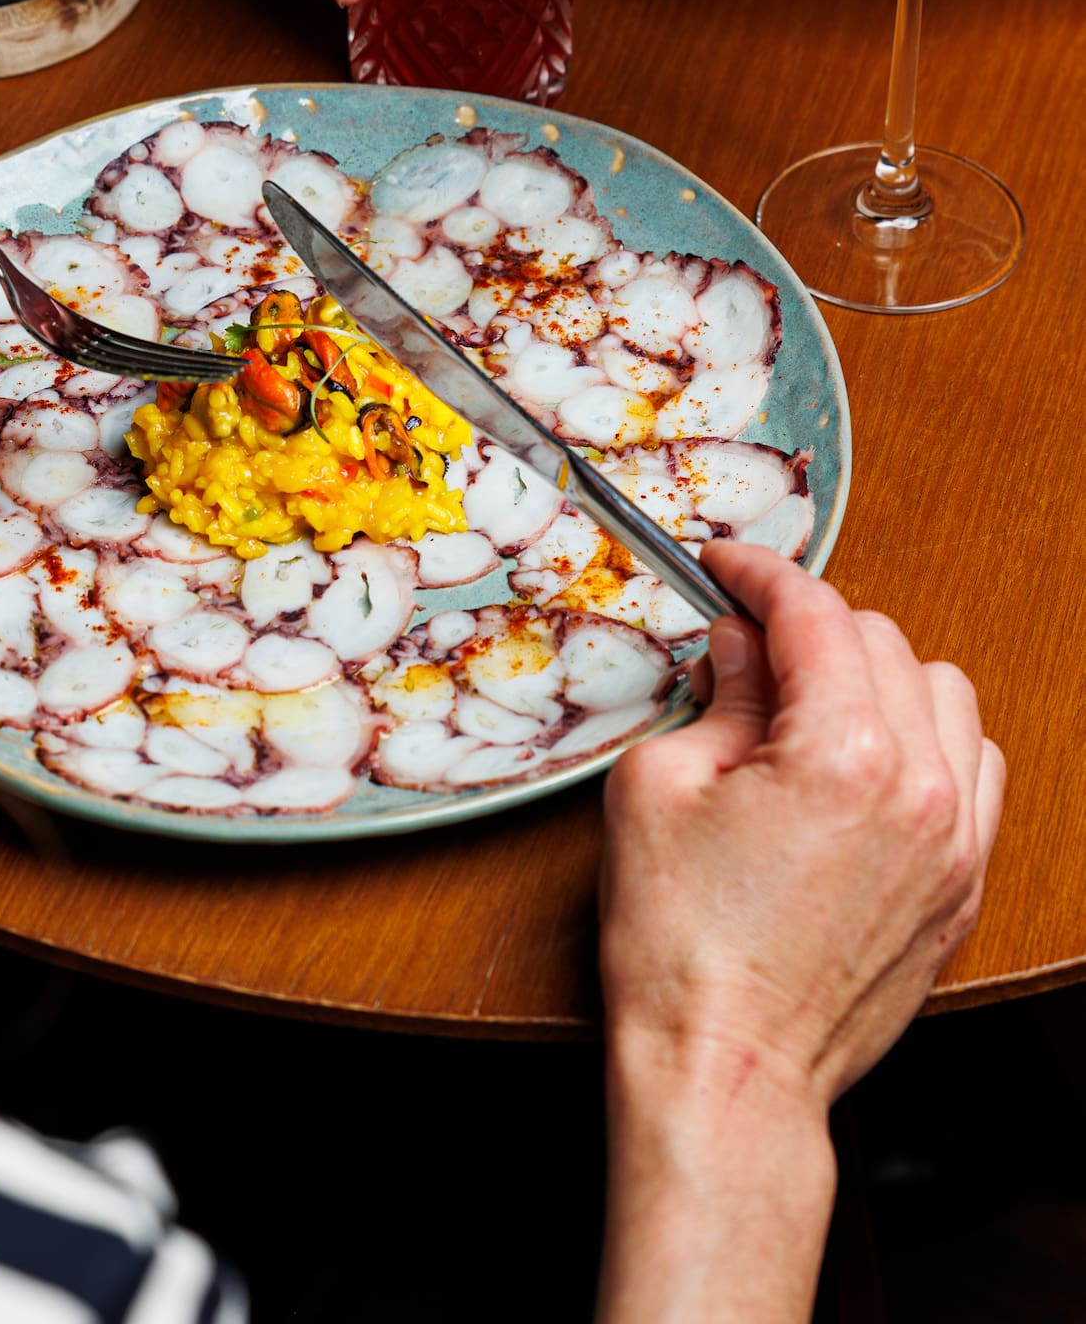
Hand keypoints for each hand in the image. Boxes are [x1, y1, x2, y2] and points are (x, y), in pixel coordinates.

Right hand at [600, 540, 1005, 1110]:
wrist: (729, 1067)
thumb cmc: (682, 947)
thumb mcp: (659, 787)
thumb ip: (719, 695)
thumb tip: (744, 644)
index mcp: (842, 754)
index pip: (815, 614)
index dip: (760, 574)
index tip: (727, 568)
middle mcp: (921, 788)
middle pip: (882, 639)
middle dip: (810, 626)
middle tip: (745, 645)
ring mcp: (957, 841)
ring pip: (943, 692)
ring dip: (878, 675)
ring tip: (812, 701)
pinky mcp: (964, 883)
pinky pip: (977, 766)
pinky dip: (928, 739)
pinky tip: (870, 760)